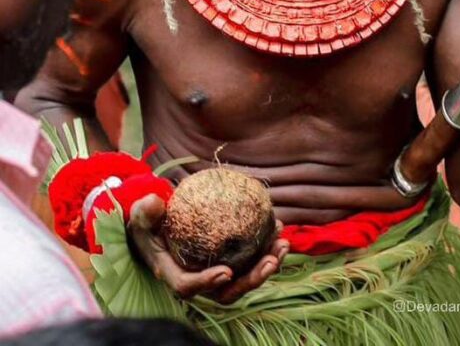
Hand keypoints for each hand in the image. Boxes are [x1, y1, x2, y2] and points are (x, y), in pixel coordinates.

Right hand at [128, 194, 288, 301]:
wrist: (158, 224)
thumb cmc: (148, 221)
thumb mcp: (141, 214)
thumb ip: (145, 210)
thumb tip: (155, 203)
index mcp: (172, 272)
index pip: (187, 286)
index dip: (207, 283)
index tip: (227, 272)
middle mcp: (196, 279)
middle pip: (225, 291)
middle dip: (251, 279)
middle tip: (271, 260)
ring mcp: (213, 272)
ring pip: (243, 279)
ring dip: (266, 266)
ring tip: (283, 245)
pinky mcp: (227, 260)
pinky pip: (249, 262)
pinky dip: (265, 249)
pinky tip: (278, 228)